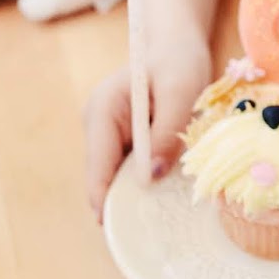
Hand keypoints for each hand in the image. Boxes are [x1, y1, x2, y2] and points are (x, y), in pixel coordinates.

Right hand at [84, 45, 209, 218]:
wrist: (179, 48)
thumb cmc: (178, 61)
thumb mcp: (180, 91)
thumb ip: (166, 131)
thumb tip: (153, 174)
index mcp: (103, 109)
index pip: (98, 160)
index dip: (103, 194)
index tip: (112, 224)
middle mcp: (99, 126)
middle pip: (104, 175)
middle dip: (121, 200)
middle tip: (144, 231)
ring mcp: (110, 136)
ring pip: (118, 176)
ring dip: (136, 193)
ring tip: (158, 218)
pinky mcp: (125, 143)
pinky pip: (131, 170)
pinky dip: (146, 182)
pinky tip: (165, 197)